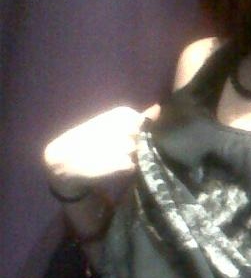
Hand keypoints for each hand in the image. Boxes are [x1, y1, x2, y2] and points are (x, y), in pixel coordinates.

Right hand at [44, 104, 159, 193]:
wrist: (64, 162)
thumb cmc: (87, 140)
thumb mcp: (109, 123)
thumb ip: (137, 118)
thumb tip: (159, 108)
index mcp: (122, 114)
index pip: (143, 124)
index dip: (133, 133)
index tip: (118, 136)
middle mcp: (127, 128)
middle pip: (143, 140)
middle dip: (134, 145)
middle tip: (114, 150)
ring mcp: (126, 147)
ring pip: (139, 153)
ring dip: (130, 157)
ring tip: (111, 158)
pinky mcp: (124, 165)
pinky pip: (133, 167)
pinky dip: (125, 169)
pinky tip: (110, 167)